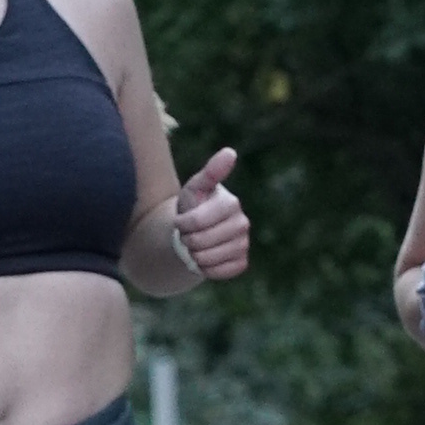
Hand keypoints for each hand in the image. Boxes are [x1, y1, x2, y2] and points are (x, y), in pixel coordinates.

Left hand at [169, 147, 248, 282]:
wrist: (195, 233)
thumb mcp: (195, 187)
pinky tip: (205, 258)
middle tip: (187, 235)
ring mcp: (244, 244)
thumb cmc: (194, 206)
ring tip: (195, 246)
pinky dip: (207, 269)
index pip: (197, 222)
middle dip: (187, 240)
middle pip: (201, 241)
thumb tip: (230, 152)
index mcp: (231, 204)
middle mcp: (242, 223)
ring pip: (210, 258)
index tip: (179, 221)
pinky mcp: (242, 262)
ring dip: (194, 255)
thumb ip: (210, 172)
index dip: (182, 225)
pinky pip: (221, 272)